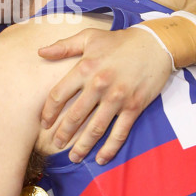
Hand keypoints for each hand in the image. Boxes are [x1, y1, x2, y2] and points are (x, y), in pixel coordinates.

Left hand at [39, 26, 171, 163]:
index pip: (59, 94)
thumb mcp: (89, 37)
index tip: (44, 123)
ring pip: (95, 128)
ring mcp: (117, 97)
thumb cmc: (119, 41)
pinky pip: (120, 132)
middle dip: (63, 134)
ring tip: (73, 157)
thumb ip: (63, 46)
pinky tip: (101, 158)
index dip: (49, 111)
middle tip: (56, 145)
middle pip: (75, 116)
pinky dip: (110, 148)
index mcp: (85, 68)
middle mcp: (99, 84)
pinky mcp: (134, 107)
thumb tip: (40, 52)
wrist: (155, 44)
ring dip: (83, 146)